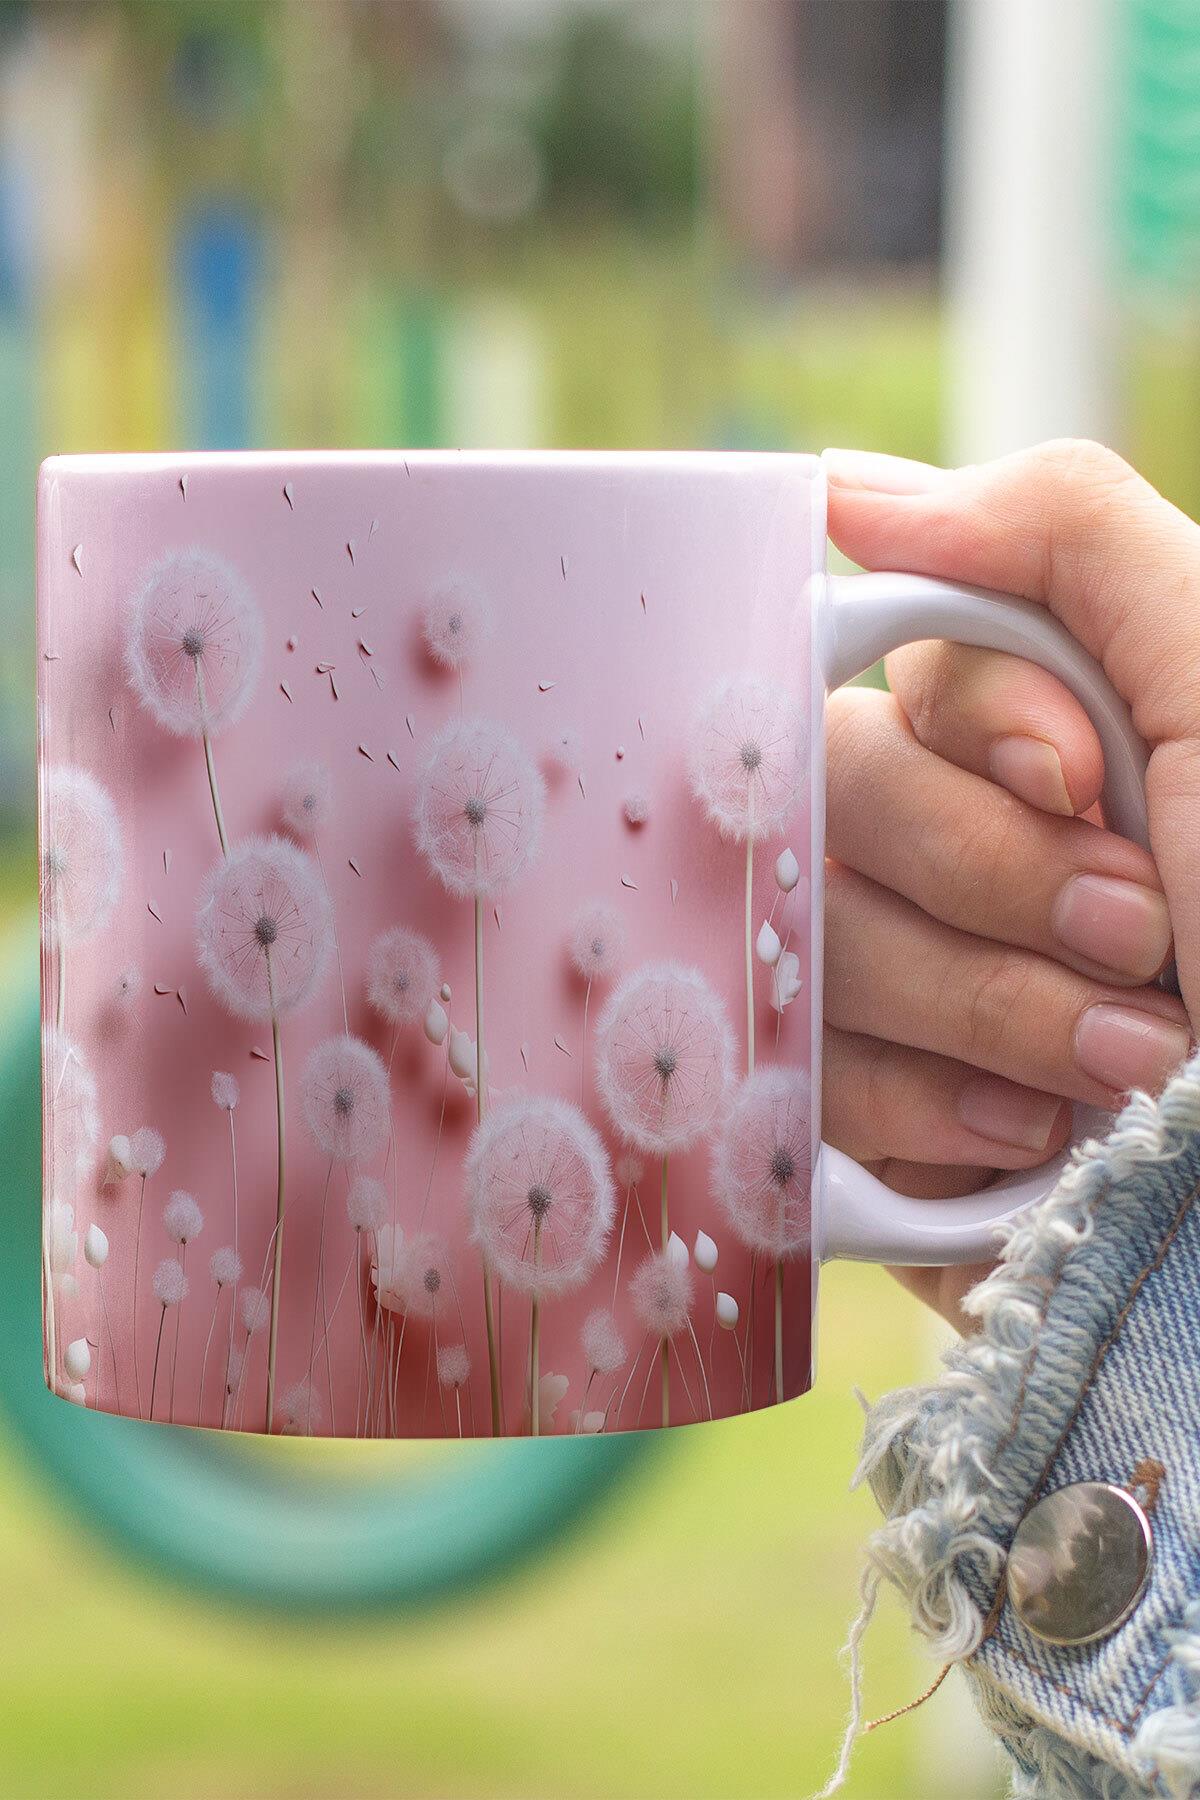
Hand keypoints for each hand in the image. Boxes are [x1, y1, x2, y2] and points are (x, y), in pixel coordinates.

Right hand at [821, 440, 1198, 1325]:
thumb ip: (1061, 535)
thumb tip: (839, 487)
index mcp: (1029, 743)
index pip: (884, 670)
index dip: (972, 727)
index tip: (1089, 782)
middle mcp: (943, 854)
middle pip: (825, 803)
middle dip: (989, 876)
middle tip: (1139, 939)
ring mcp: (893, 993)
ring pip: (803, 944)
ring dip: (982, 1007)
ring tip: (1128, 1066)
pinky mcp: (859, 1125)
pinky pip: (790, 1081)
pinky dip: (925, 1111)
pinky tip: (1038, 1141)